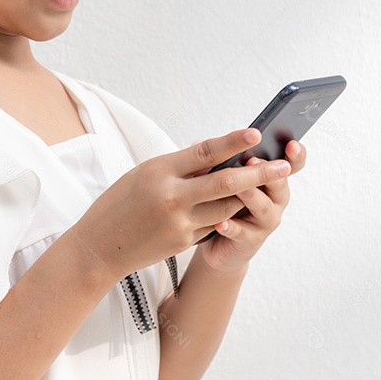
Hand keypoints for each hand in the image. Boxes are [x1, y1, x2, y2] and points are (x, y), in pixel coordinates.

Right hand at [69, 128, 289, 283]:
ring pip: (227, 207)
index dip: (233, 142)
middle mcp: (172, 197)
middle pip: (225, 182)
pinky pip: (213, 225)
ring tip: (268, 182)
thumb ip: (180, 165)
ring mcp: (180, 223)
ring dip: (248, 195)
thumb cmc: (120, 203)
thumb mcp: (145, 173)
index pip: (205, 152)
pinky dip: (226, 214)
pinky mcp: (184, 243)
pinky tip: (239, 205)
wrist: (99, 247)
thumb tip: (215, 154)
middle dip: (258, 173)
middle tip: (282, 165)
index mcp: (160, 172)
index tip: (256, 132)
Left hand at [195, 138, 306, 274]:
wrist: (220, 242)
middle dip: (266, 171)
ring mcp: (265, 221)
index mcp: (273, 179)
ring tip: (239, 188)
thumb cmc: (226, 202)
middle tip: (252, 160)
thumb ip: (223, 161)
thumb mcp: (228, 177)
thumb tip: (198, 143)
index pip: (292, 164)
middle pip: (279, 183)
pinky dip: (231, 227)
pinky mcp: (250, 240)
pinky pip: (242, 233)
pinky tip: (220, 222)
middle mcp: (275, 199)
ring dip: (251, 195)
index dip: (296, 155)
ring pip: (263, 207)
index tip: (291, 144)